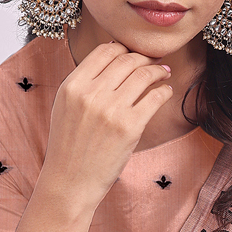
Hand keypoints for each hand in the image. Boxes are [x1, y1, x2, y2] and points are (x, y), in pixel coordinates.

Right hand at [37, 41, 172, 210]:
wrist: (70, 183)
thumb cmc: (68, 147)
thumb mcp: (65, 107)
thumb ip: (84, 83)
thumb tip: (112, 56)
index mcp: (72, 86)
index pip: (104, 51)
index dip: (123, 48)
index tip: (134, 53)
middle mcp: (91, 94)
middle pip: (127, 59)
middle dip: (145, 57)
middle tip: (155, 61)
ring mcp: (111, 110)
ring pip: (144, 74)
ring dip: (159, 70)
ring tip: (164, 73)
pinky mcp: (130, 127)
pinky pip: (155, 97)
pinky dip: (164, 91)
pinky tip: (166, 92)